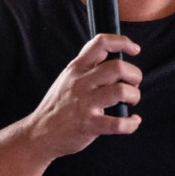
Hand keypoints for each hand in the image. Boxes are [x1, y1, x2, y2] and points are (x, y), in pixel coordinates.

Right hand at [25, 34, 142, 160]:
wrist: (39, 133)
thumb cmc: (58, 105)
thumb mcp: (67, 77)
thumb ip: (87, 66)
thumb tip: (114, 58)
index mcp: (77, 68)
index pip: (101, 43)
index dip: (123, 42)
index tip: (135, 50)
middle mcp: (81, 82)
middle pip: (118, 67)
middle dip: (135, 75)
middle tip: (133, 84)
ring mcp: (85, 103)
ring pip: (121, 91)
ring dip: (134, 96)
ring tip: (131, 102)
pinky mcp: (89, 124)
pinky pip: (118, 123)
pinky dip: (131, 123)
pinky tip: (132, 121)